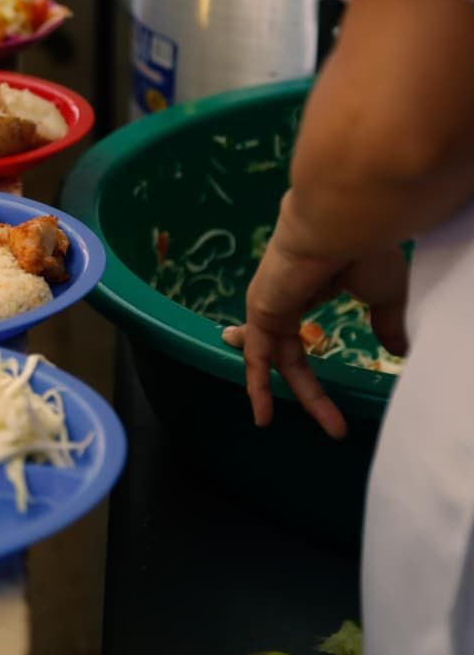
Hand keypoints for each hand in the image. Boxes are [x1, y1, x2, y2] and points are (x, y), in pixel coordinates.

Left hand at [222, 224, 408, 438]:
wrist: (340, 227)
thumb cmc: (363, 251)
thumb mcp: (383, 294)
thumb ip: (386, 322)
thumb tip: (399, 350)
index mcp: (310, 287)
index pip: (301, 333)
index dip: (312, 358)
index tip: (329, 385)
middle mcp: (284, 296)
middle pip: (290, 354)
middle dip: (311, 391)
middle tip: (335, 424)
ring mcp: (268, 303)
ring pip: (275, 359)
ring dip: (297, 396)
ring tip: (324, 427)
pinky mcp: (259, 310)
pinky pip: (255, 354)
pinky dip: (257, 384)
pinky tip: (263, 414)